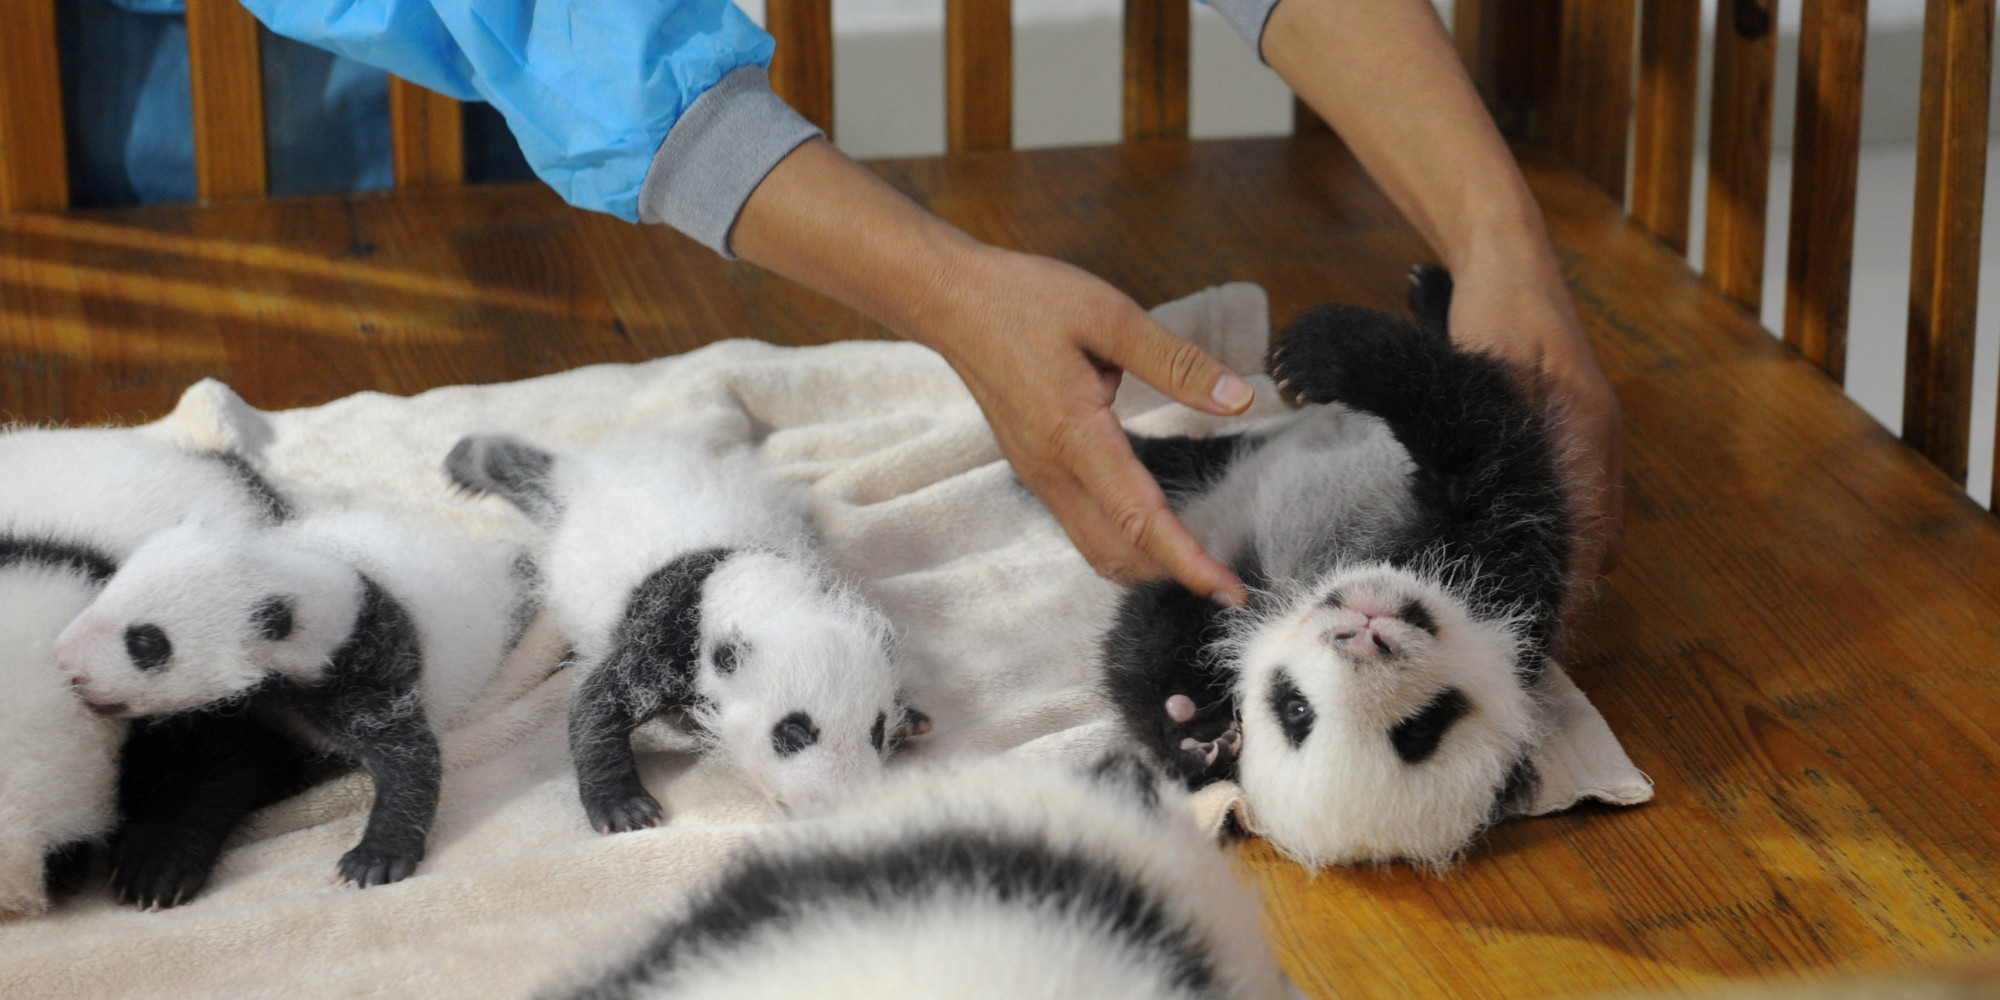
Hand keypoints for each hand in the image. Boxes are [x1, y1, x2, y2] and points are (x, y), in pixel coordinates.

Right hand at [915, 246, 1254, 602]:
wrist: (950, 301)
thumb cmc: (1024, 300)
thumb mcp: (1109, 316)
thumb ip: (1176, 363)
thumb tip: (1238, 398)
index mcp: (1074, 436)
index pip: (1140, 520)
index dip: (1189, 561)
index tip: (1230, 591)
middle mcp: (1052, 470)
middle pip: (1117, 554)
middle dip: (1174, 575)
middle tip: (1229, 579)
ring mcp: (1038, 475)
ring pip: (1097, 547)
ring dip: (1148, 563)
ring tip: (1201, 557)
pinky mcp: (1035, 468)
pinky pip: (1083, 524)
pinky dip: (1124, 540)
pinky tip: (1156, 522)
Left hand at [1444, 244, 1624, 610]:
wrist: (1505, 262)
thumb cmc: (1494, 312)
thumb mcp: (1491, 374)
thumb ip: (1507, 440)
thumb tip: (1512, 510)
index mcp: (1589, 431)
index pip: (1590, 529)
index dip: (1565, 579)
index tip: (1538, 619)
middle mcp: (1601, 442)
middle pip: (1600, 538)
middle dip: (1567, 583)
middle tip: (1520, 621)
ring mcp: (1591, 439)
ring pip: (1594, 524)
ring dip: (1565, 563)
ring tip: (1520, 601)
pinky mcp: (1573, 435)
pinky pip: (1580, 502)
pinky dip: (1562, 535)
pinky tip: (1520, 552)